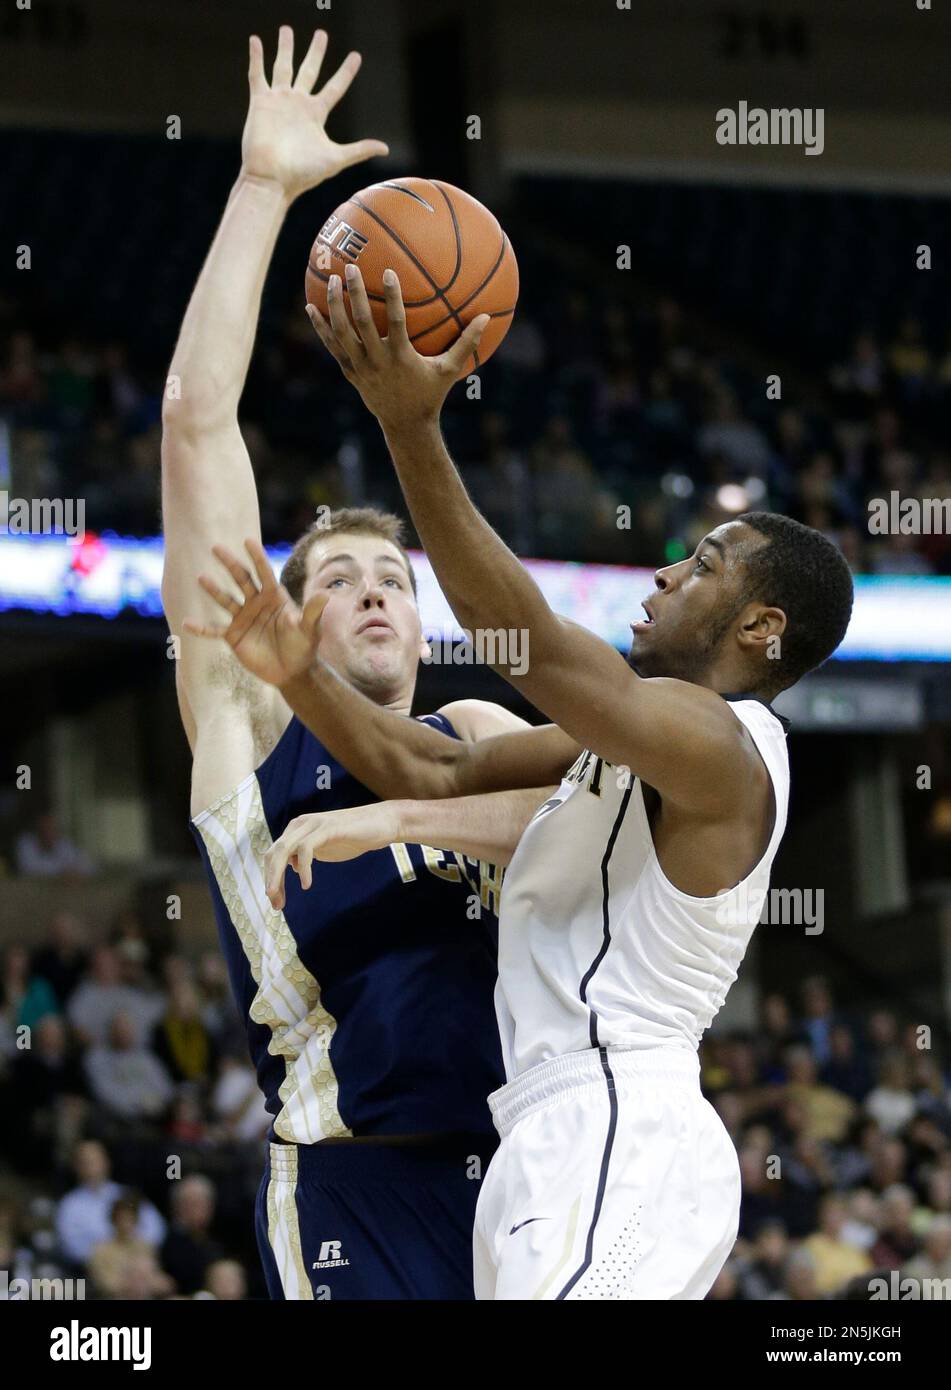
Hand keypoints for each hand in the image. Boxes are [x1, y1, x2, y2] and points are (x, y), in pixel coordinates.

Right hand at [184, 537, 326, 685]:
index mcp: (274, 596)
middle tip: (216, 547)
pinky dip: (202, 628)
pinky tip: (187, 623)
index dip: (257, 557)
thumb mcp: (309, 629)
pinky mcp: (233, 635)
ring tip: (201, 578)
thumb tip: (325, 594)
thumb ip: (313, 612)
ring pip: (226, 600)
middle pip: (241, 578)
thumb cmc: (303, 646)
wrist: (292, 671)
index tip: (247, 541)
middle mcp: (256, 603)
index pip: (264, 572)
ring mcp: (243, 618)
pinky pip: (214, 630)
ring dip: (214, 590)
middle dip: (230, 563)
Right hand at [241, 27, 387, 200]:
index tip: (356, 56)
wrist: (272, 180)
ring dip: (285, 48)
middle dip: (315, 52)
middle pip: (309, 70)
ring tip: (287, 29)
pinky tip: (255, 40)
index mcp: (316, 114)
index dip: (346, 72)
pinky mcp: (260, 103)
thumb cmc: (302, 174)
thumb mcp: (336, 159)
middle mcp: (298, 104)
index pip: (335, 87)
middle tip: (321, 34)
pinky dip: (256, 58)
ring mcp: (279, 101)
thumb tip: (386, 148)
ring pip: (283, 67)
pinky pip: (257, 75)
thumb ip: (359, 150)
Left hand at [264, 803, 401, 907]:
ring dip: (278, 876)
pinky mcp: (327, 828)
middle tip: (275, 904)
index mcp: (297, 830)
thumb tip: (292, 865)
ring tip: (282, 899)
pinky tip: (307, 884)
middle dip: (271, 880)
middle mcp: (301, 824)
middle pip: (274, 853)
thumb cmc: (354, 837)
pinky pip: (306, 848)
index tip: (275, 900)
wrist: (382, 824)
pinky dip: (303, 868)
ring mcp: (313, 824)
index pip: (274, 854)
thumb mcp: (324, 848)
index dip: (271, 878)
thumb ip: (307, 854)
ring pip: (284, 849)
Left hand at [306, 265, 489, 431]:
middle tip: (352, 268)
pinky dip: (321, 328)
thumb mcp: (449, 370)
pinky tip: (310, 306)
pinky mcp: (350, 372)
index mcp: (401, 358)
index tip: (389, 272)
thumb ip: (467, 344)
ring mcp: (361, 367)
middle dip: (355, 295)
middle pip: (362, 324)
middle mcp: (378, 361)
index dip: (392, 298)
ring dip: (334, 307)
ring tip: (332, 280)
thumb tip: (487, 318)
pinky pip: (332, 347)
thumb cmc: (430, 394)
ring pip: (342, 334)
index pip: (395, 323)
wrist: (406, 426)